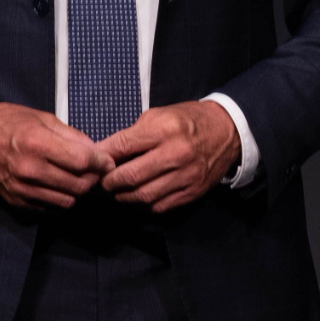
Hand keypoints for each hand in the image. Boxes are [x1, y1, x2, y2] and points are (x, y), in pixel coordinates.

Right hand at [0, 102, 113, 209]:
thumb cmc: (8, 121)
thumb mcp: (41, 117)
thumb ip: (70, 135)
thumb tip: (95, 150)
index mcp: (36, 143)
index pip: (81, 161)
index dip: (101, 162)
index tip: (107, 160)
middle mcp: (29, 169)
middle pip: (78, 185)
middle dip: (93, 178)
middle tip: (96, 170)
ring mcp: (22, 189)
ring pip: (67, 201)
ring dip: (79, 191)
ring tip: (78, 177)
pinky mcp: (17, 202)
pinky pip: (51, 209)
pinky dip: (61, 199)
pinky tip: (61, 186)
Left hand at [99, 102, 240, 213]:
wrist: (226, 131)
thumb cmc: (187, 120)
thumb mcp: (159, 115)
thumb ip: (134, 134)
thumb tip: (107, 151)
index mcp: (164, 129)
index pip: (124, 145)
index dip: (103, 156)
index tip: (93, 161)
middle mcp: (175, 154)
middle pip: (131, 175)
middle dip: (110, 181)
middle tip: (101, 181)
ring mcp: (185, 176)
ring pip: (144, 195)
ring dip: (124, 196)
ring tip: (116, 190)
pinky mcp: (192, 192)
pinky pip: (160, 205)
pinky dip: (144, 204)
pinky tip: (137, 196)